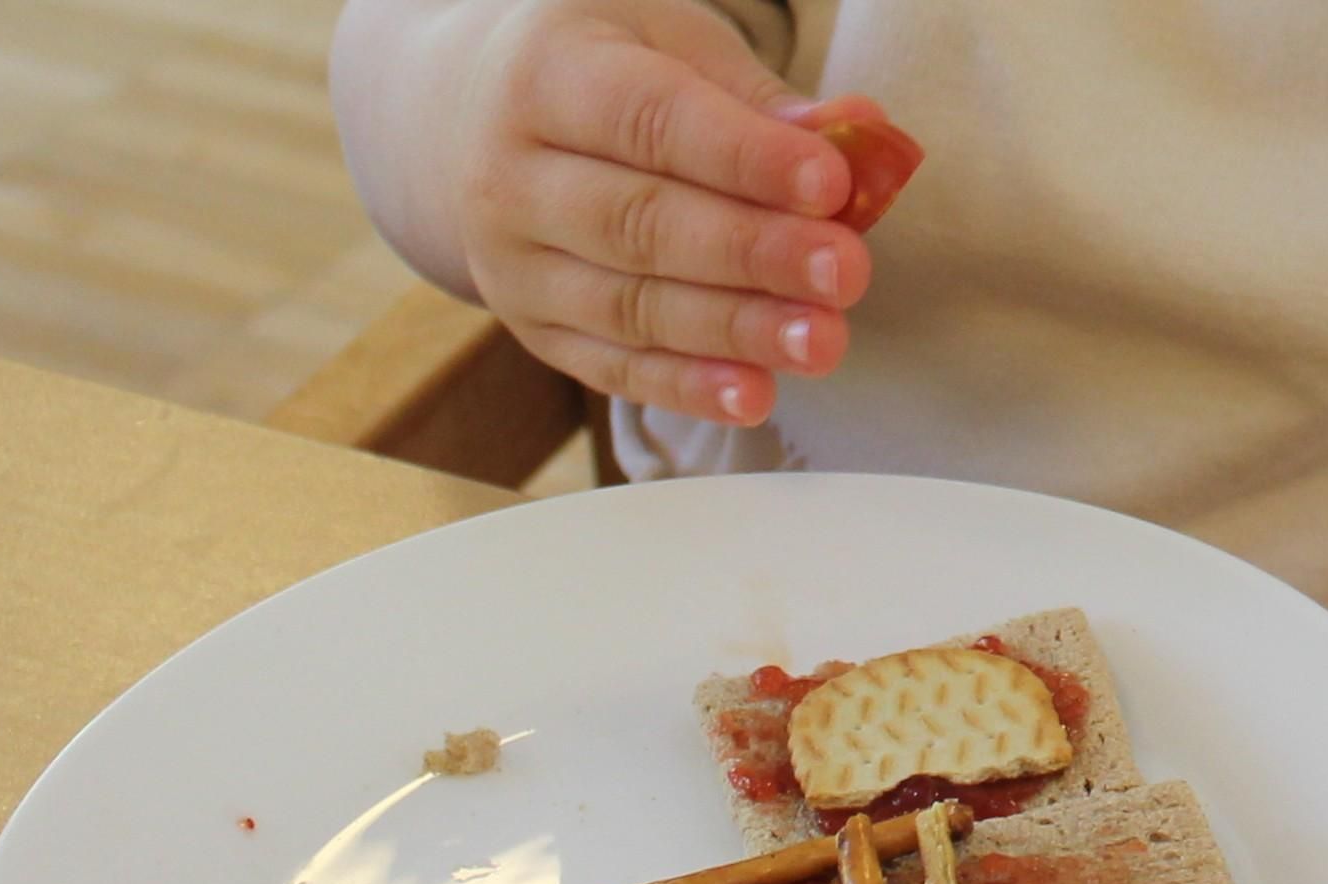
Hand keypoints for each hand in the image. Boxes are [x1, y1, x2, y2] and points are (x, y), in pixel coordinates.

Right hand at [451, 0, 874, 424]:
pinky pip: (615, 371)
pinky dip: (688, 389)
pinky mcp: (537, 334)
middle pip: (640, 224)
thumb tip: (854, 141)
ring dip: (734, 333)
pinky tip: (754, 396)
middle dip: (752, 255)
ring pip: (632, 309)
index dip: (744, 158)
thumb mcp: (666, 43)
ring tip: (819, 342)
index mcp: (546, 76)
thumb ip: (755, 98)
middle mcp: (511, 177)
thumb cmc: (603, 76)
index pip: (651, 120)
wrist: (473, 129)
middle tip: (844, 275)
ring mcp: (516, 269)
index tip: (830, 185)